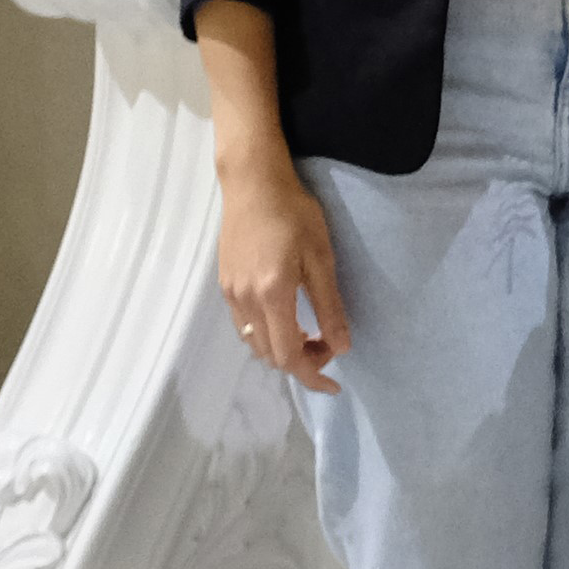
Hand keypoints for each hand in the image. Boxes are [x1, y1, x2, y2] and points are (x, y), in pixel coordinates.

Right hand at [215, 146, 351, 392]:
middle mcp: (245, 302)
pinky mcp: (225, 285)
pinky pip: (245, 327)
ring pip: (255, 343)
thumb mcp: (322, 258)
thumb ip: (330, 305)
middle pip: (270, 355)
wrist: (253, 183)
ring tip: (312, 335)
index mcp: (272, 296)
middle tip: (331, 346)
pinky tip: (287, 319)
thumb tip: (342, 347)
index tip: (335, 384)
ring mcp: (230, 295)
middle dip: (302, 362)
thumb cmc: (295, 214)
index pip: (289, 356)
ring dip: (283, 349)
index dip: (313, 376)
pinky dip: (268, 335)